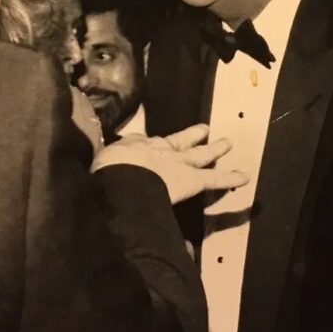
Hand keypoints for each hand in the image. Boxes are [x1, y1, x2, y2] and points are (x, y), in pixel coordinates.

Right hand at [91, 124, 245, 203]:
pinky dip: (231, 178)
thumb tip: (86, 202)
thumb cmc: (104, 175)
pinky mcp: (192, 178)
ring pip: (199, 154)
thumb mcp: (97, 173)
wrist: (118, 176)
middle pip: (176, 142)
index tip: (152, 142)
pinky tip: (246, 176)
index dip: (149, 145)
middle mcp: (156, 151)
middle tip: (203, 129)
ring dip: (214, 149)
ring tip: (227, 143)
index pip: (142, 144)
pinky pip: (216, 178)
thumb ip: (99, 181)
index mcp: (131, 150)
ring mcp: (176, 163)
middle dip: (190, 136)